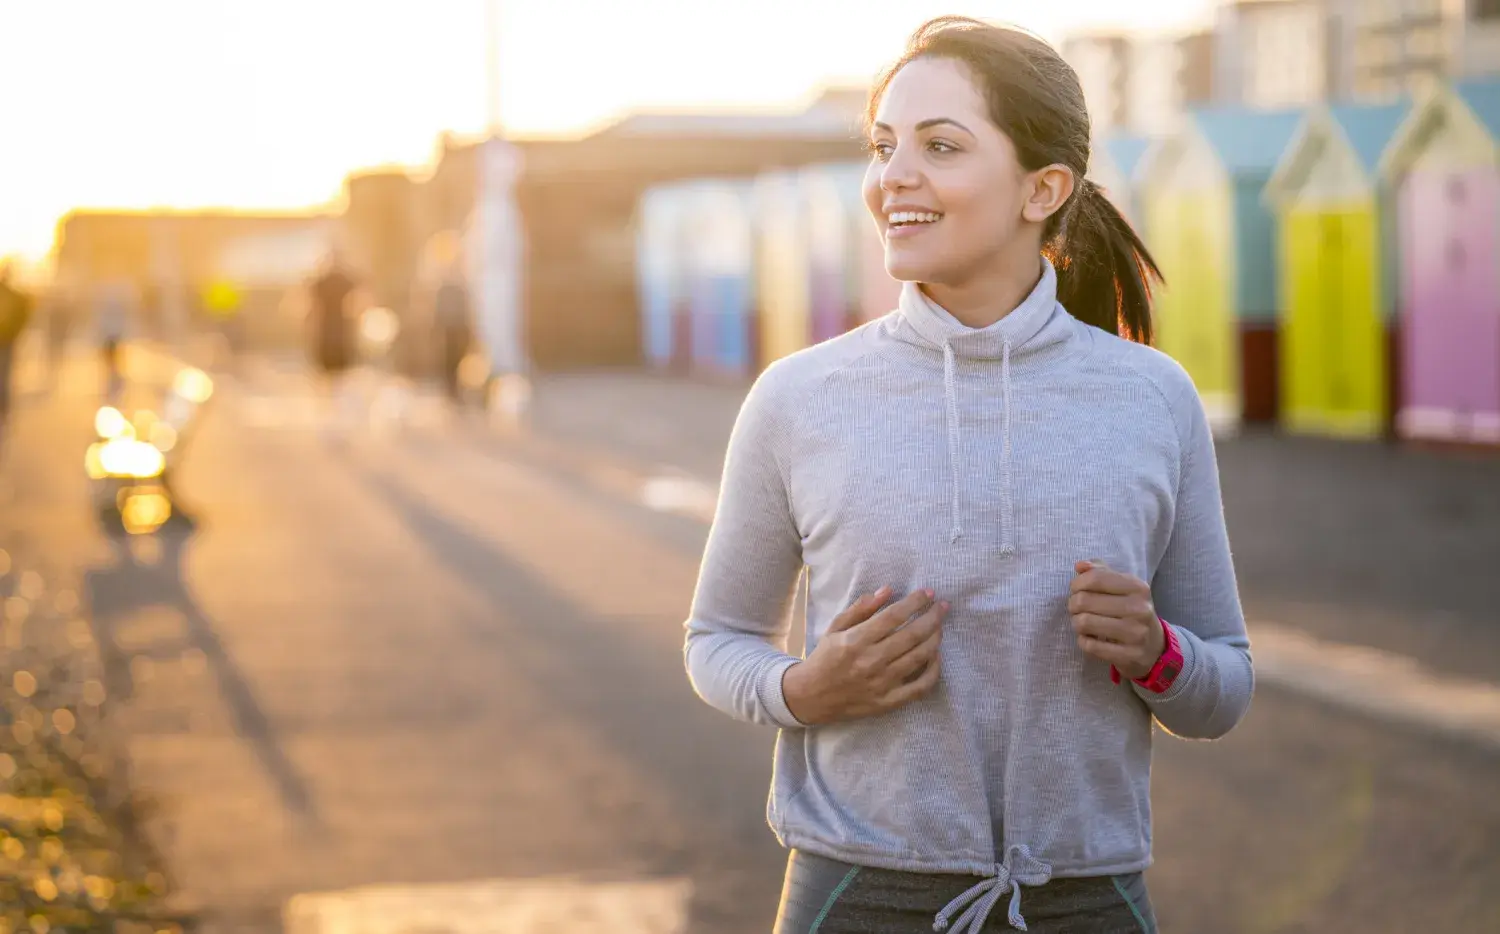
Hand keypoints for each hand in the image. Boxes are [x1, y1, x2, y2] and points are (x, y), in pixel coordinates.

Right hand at [783, 587, 947, 724]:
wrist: (811, 697)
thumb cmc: (824, 658)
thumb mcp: (835, 627)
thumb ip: (861, 608)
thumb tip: (888, 590)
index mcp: (856, 640)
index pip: (894, 616)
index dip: (915, 602)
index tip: (928, 593)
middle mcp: (871, 661)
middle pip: (912, 634)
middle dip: (932, 617)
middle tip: (943, 606)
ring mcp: (882, 683)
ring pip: (919, 657)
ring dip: (935, 638)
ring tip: (940, 626)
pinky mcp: (888, 702)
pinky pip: (920, 687)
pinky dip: (933, 671)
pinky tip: (936, 656)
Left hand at [1068, 560, 1164, 680]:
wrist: (1154, 647)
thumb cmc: (1131, 611)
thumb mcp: (1122, 587)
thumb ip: (1100, 572)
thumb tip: (1080, 565)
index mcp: (1138, 587)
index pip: (1095, 578)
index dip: (1077, 583)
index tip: (1076, 590)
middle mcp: (1140, 609)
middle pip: (1084, 601)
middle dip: (1073, 604)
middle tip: (1076, 609)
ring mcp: (1136, 634)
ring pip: (1084, 623)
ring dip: (1076, 623)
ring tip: (1082, 623)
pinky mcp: (1129, 655)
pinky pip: (1089, 646)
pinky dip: (1083, 641)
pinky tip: (1090, 638)